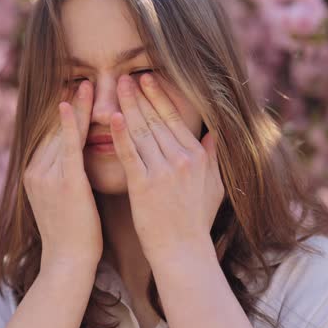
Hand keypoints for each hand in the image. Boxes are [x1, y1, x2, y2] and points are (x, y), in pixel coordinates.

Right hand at [24, 80, 102, 268]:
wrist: (69, 262)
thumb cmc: (73, 235)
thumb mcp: (62, 199)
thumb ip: (64, 175)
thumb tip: (75, 157)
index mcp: (33, 173)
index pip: (50, 136)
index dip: (62, 113)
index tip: (72, 91)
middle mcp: (35, 170)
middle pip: (53, 130)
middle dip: (68, 103)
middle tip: (80, 76)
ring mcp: (46, 176)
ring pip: (62, 133)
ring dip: (75, 106)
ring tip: (86, 82)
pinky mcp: (64, 182)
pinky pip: (69, 145)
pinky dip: (72, 122)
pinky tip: (75, 101)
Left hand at [109, 73, 224, 260]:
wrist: (182, 252)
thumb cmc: (195, 222)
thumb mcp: (213, 187)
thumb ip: (212, 159)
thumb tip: (213, 134)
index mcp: (196, 157)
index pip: (174, 119)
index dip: (159, 97)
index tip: (147, 79)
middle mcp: (181, 160)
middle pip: (155, 120)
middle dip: (139, 95)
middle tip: (125, 75)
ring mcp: (162, 172)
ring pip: (141, 131)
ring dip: (127, 105)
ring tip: (115, 86)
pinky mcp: (144, 186)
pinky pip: (130, 154)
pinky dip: (121, 133)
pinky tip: (113, 116)